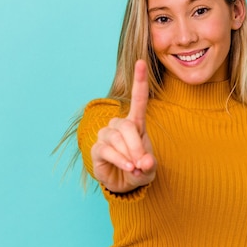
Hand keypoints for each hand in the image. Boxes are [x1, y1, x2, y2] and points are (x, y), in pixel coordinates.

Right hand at [91, 60, 156, 192]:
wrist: (125, 184)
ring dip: (129, 155)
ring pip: (117, 138)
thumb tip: (144, 162)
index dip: (139, 81)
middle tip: (142, 164)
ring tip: (135, 169)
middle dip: (137, 146)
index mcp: (136, 123)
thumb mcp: (150, 168)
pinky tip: (127, 168)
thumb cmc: (139, 170)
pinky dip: (120, 160)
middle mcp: (119, 125)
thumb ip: (149, 165)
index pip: (138, 99)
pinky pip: (107, 150)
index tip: (140, 62)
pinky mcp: (97, 148)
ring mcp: (106, 135)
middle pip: (127, 126)